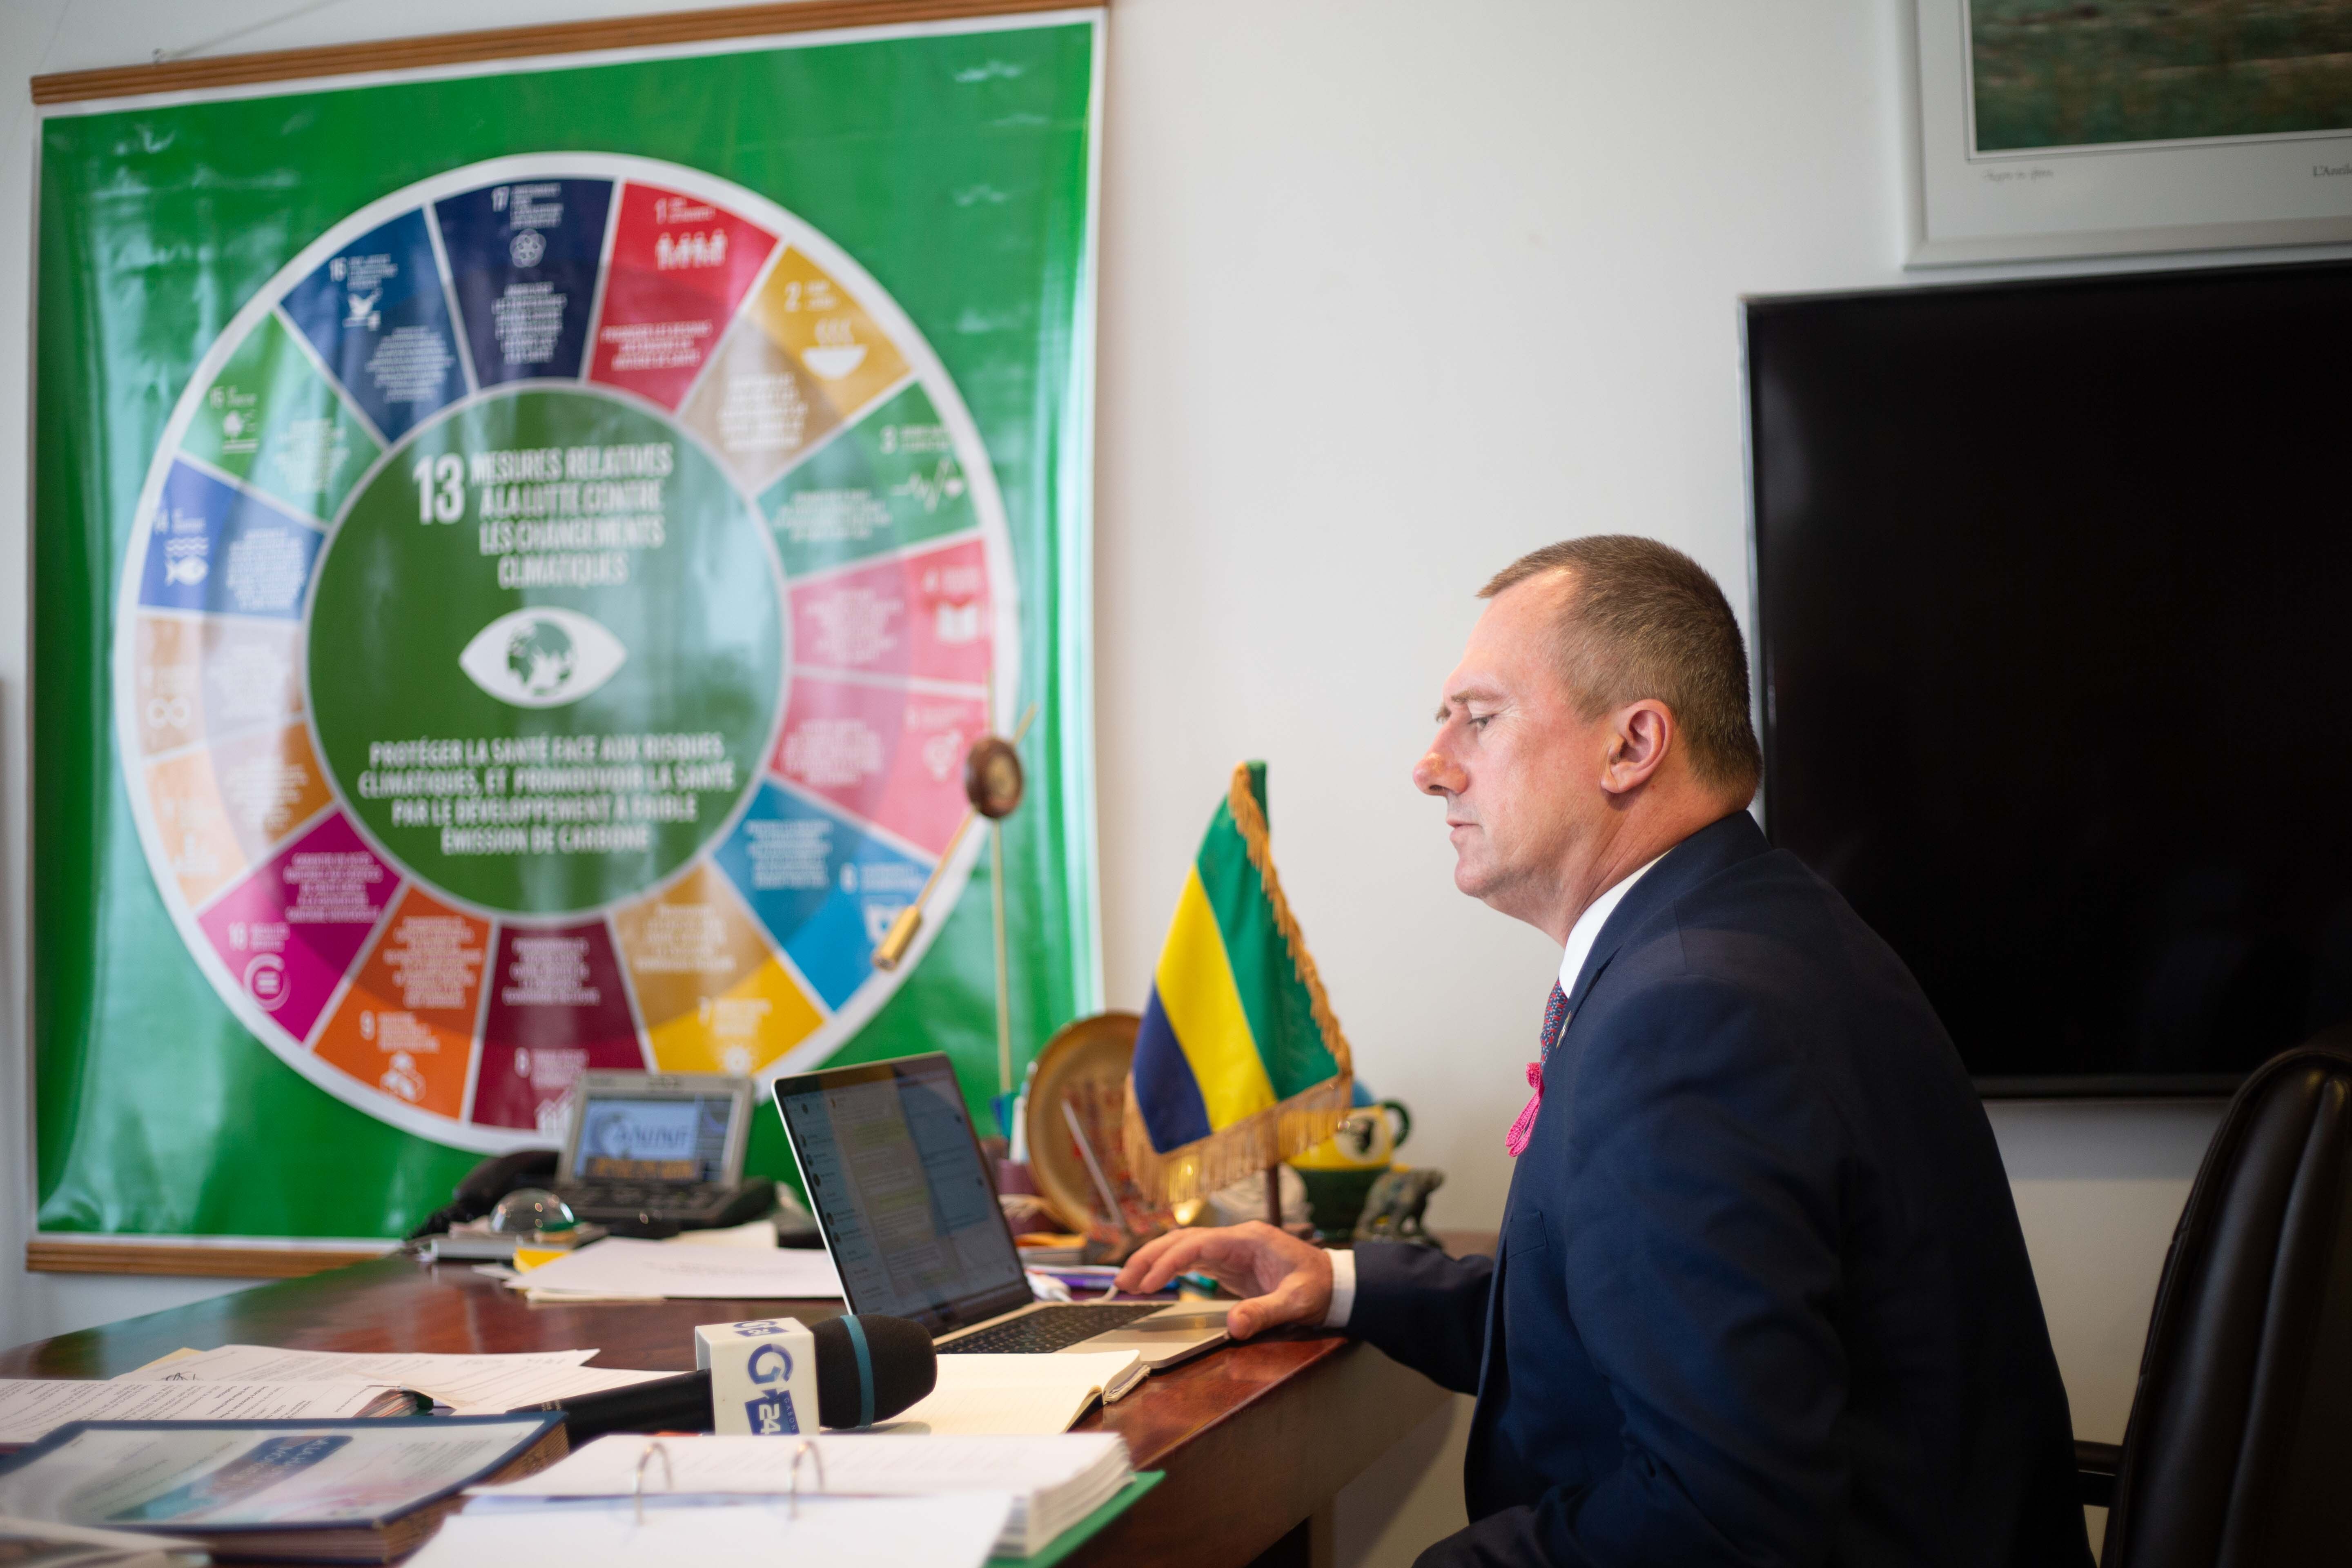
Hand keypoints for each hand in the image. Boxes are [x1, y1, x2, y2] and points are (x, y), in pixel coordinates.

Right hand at [1114, 1222, 1332, 1339]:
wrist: (1335, 1283)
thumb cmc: (1318, 1287)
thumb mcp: (1296, 1302)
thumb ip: (1265, 1312)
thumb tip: (1233, 1327)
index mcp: (1248, 1239)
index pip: (1197, 1245)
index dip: (1169, 1262)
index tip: (1148, 1283)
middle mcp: (1235, 1240)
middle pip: (1182, 1240)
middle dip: (1150, 1258)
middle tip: (1122, 1282)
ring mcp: (1231, 1250)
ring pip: (1183, 1248)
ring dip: (1154, 1262)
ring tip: (1128, 1282)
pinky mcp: (1229, 1264)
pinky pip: (1192, 1261)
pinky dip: (1170, 1270)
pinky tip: (1153, 1282)